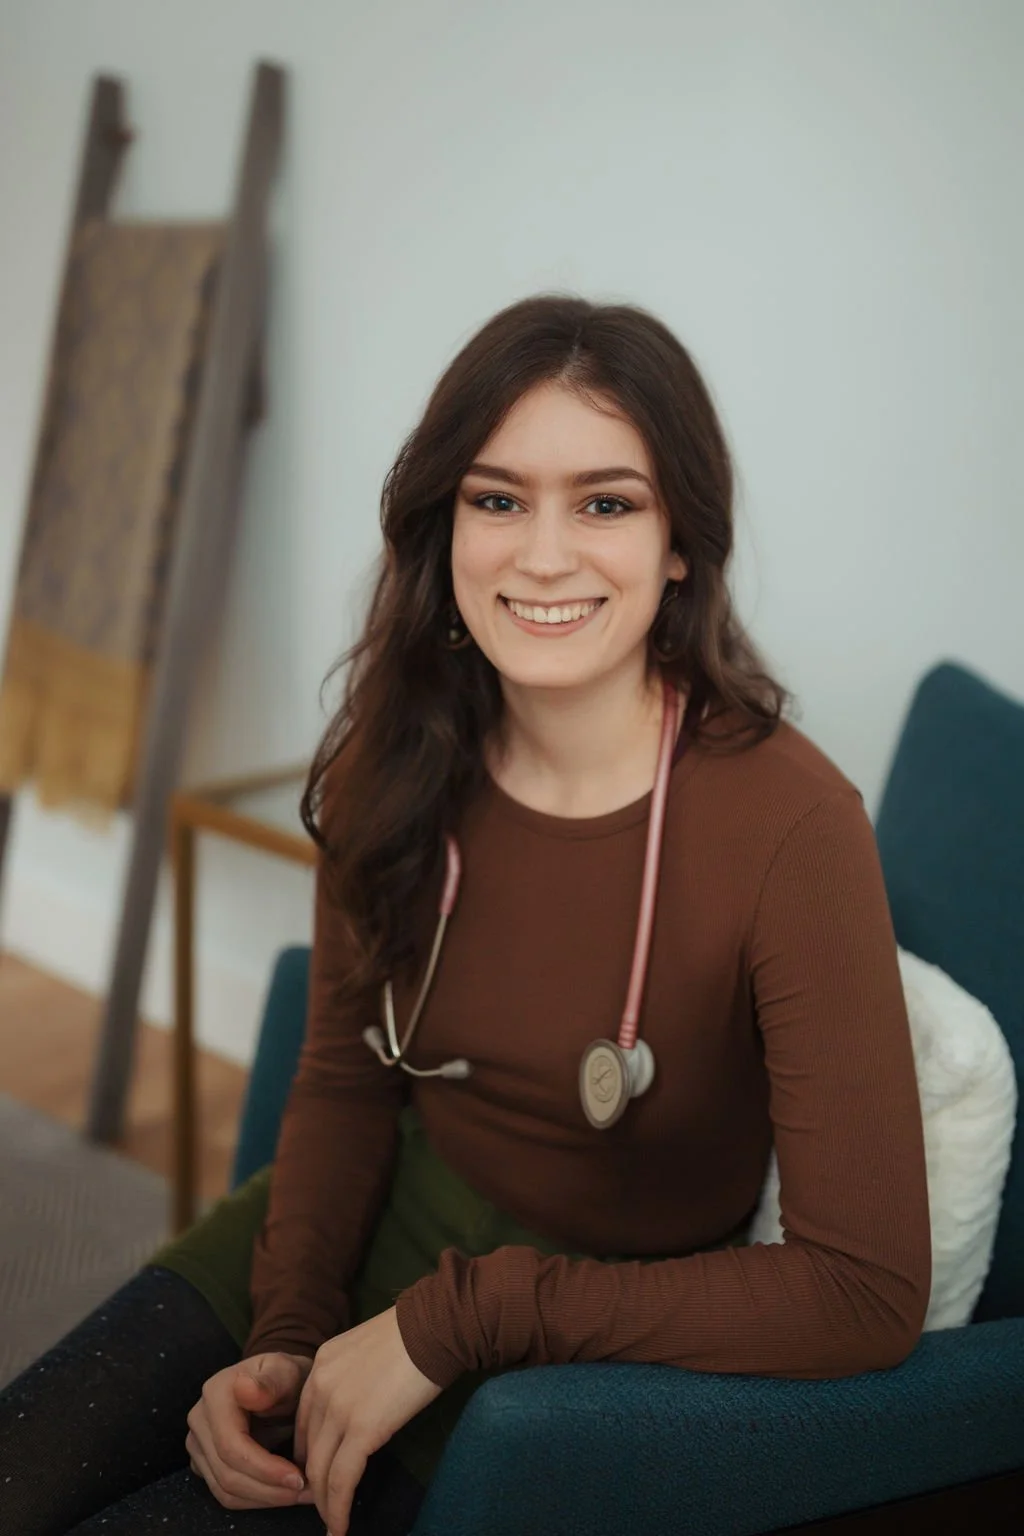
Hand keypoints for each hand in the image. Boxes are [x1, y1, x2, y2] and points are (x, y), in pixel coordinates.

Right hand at [186, 1350, 313, 1509]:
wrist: (278, 1383)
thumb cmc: (286, 1377)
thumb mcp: (287, 1371)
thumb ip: (270, 1381)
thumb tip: (244, 1388)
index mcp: (215, 1393)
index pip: (232, 1447)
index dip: (265, 1469)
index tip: (298, 1478)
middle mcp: (199, 1419)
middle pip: (227, 1474)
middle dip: (269, 1489)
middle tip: (306, 1492)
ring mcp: (198, 1443)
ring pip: (225, 1490)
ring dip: (264, 1498)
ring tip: (299, 1494)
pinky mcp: (204, 1462)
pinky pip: (225, 1493)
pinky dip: (256, 1499)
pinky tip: (282, 1493)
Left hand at [293, 1306, 441, 1534]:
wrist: (434, 1325)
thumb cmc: (414, 1332)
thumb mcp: (366, 1349)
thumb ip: (352, 1376)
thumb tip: (361, 1404)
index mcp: (320, 1365)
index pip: (304, 1422)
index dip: (309, 1454)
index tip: (319, 1473)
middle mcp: (320, 1387)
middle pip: (308, 1449)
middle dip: (313, 1482)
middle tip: (324, 1504)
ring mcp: (338, 1409)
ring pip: (320, 1471)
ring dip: (324, 1504)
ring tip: (332, 1523)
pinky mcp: (362, 1429)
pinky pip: (342, 1480)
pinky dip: (337, 1509)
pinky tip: (340, 1527)